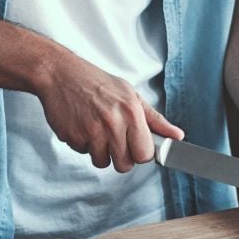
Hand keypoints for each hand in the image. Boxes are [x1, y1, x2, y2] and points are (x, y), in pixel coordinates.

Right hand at [37, 51, 183, 172]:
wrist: (61, 73)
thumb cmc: (97, 82)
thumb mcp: (130, 95)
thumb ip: (155, 119)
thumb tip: (176, 136)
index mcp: (131, 112)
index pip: (145, 153)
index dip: (141, 153)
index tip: (136, 146)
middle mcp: (113, 123)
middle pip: (124, 165)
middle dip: (121, 157)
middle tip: (115, 139)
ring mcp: (91, 131)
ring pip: (102, 162)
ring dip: (100, 151)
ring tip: (97, 129)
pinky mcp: (73, 136)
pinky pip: (83, 153)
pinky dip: (83, 144)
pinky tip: (82, 125)